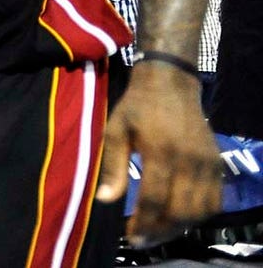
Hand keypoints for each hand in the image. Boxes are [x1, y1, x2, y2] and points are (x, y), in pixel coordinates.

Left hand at [96, 65, 220, 246]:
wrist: (171, 84)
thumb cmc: (137, 107)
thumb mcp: (115, 131)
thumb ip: (113, 167)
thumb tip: (105, 200)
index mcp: (161, 151)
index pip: (154, 199)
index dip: (143, 223)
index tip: (130, 236)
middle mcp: (189, 160)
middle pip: (180, 210)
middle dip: (160, 231)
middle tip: (142, 239)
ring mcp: (207, 163)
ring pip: (200, 210)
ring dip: (179, 227)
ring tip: (158, 232)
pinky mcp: (217, 163)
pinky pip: (215, 201)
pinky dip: (199, 216)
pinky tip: (179, 218)